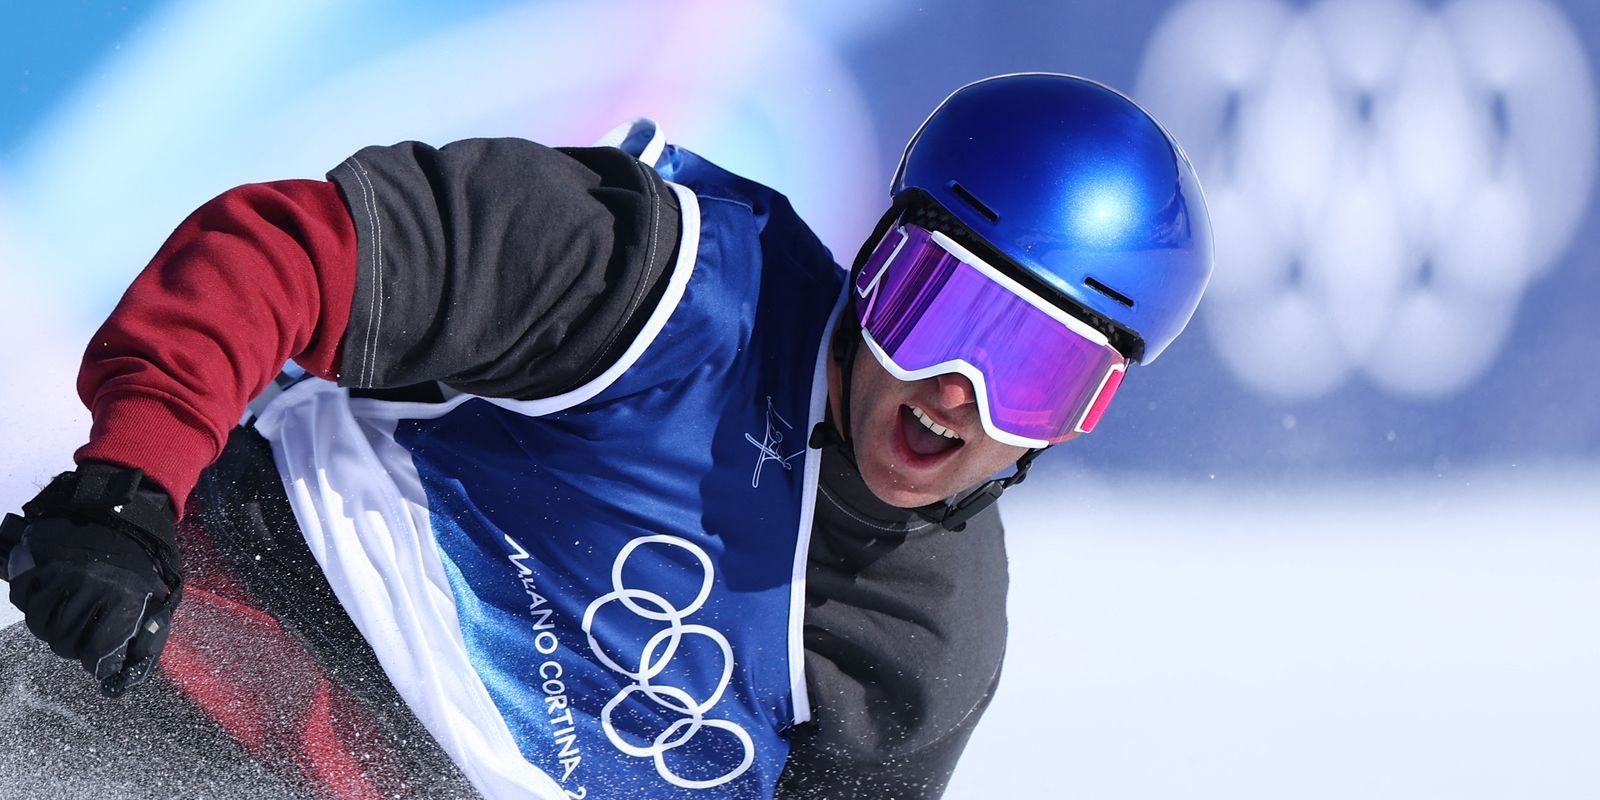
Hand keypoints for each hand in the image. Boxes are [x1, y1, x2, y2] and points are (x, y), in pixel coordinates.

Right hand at [2, 464, 182, 696]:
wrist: (123, 511)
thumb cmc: (144, 556)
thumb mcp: (158, 593)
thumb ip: (146, 631)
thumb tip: (132, 668)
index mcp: (124, 597)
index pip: (97, 649)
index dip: (95, 663)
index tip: (97, 663)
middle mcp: (91, 587)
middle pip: (62, 641)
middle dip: (70, 646)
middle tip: (79, 637)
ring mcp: (63, 573)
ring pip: (40, 622)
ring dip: (49, 626)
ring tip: (63, 618)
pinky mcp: (42, 560)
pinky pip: (23, 595)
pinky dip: (30, 601)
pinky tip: (46, 599)